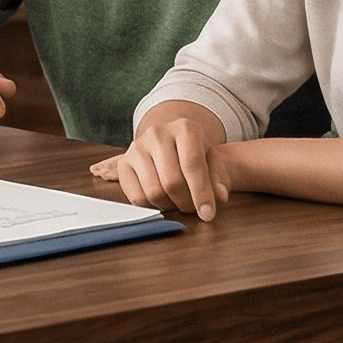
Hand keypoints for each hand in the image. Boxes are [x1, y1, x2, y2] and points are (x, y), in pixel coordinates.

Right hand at [91, 103, 230, 221]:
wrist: (172, 144)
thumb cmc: (195, 154)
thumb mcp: (213, 161)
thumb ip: (219, 178)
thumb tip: (219, 197)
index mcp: (185, 128)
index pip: (192, 165)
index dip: (202, 193)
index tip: (208, 214)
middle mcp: (157, 133)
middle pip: (172, 182)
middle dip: (186, 203)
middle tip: (193, 209)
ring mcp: (137, 147)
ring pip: (153, 192)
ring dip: (169, 206)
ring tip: (178, 202)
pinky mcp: (124, 163)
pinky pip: (136, 197)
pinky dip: (152, 207)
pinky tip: (162, 200)